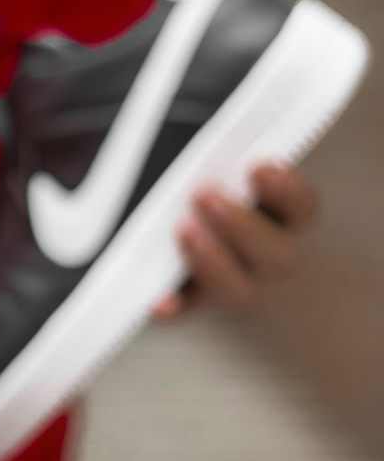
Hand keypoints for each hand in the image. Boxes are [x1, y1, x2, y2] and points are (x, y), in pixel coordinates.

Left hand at [152, 162, 318, 319]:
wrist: (241, 278)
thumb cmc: (223, 205)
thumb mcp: (235, 182)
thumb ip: (227, 172)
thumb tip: (208, 147)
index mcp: (284, 221)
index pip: (301, 208)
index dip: (286, 190)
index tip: (259, 168)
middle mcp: (269, 258)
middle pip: (277, 256)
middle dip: (242, 225)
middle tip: (205, 195)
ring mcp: (239, 286)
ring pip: (243, 292)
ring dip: (213, 264)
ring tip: (185, 231)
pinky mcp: (199, 304)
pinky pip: (189, 312)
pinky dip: (174, 308)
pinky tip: (158, 302)